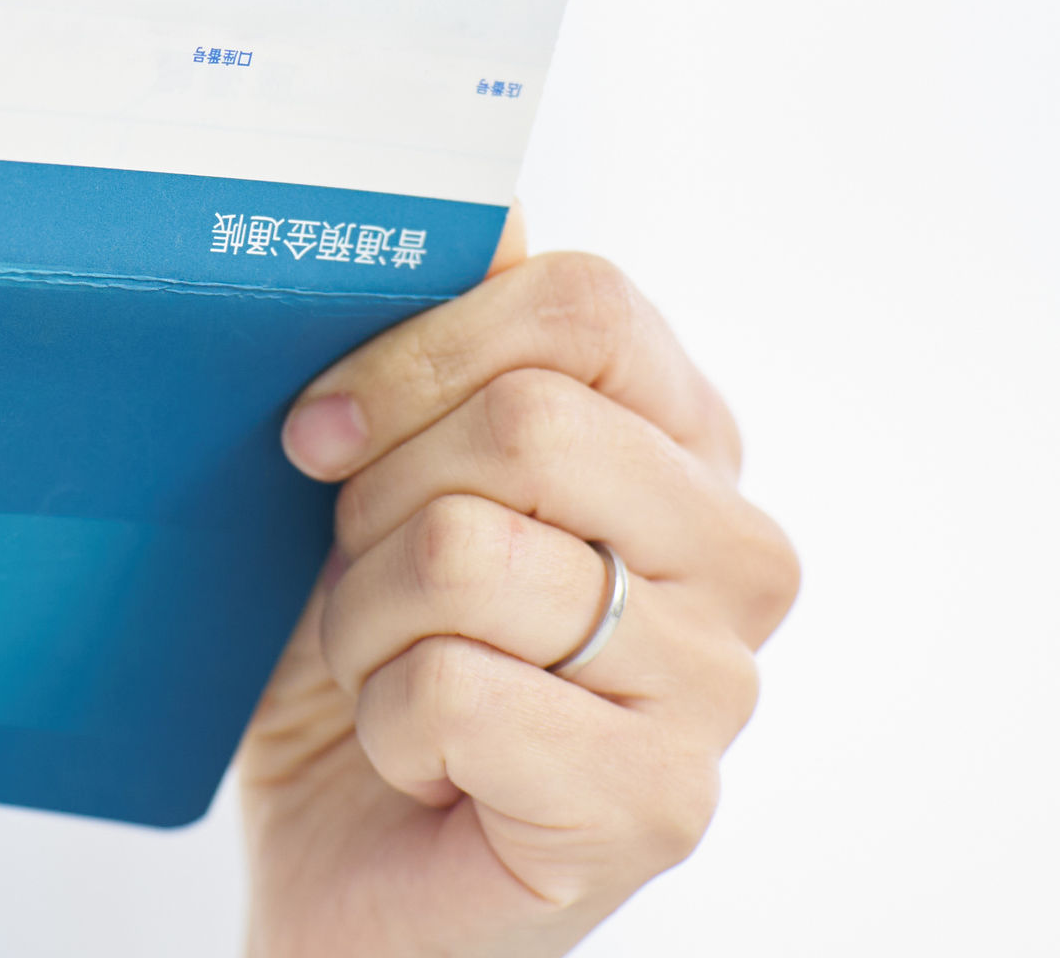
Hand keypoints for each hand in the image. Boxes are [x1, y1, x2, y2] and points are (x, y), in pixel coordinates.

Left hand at [236, 213, 796, 957]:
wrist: (346, 871)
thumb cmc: (369, 660)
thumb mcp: (384, 471)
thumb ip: (451, 329)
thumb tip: (481, 187)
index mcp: (685, 440)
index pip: (583, 304)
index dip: (420, 350)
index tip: (322, 426)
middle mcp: (736, 552)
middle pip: (525, 422)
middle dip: (379, 507)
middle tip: (368, 587)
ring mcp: (715, 686)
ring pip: (470, 555)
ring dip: (366, 628)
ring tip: (391, 678)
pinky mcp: (660, 805)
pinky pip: (458, 691)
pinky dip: (390, 726)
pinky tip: (424, 762)